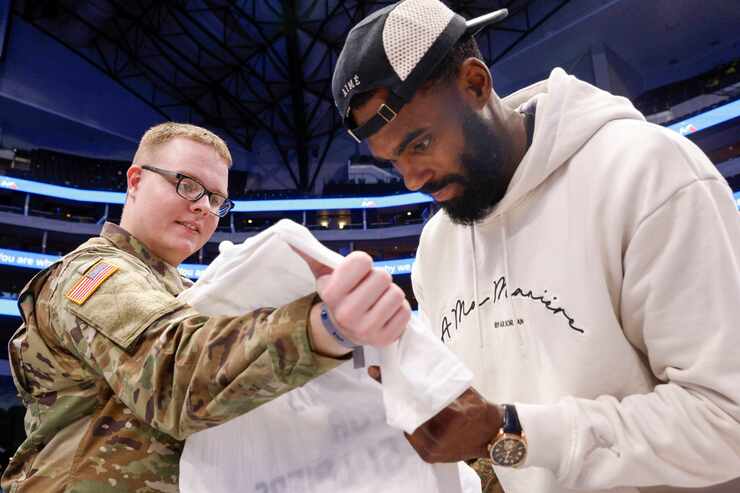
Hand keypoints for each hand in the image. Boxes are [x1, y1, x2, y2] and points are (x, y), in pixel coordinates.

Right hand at [295, 249, 410, 350]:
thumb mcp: (323, 275)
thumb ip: (312, 254)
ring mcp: (366, 329)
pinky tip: (384, 313)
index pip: (362, 260)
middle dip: (377, 279)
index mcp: (331, 293)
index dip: (362, 263)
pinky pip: (405, 312)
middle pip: (383, 276)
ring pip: (396, 294)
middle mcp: (347, 313)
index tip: (356, 272)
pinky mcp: (385, 339)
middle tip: (368, 288)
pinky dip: (398, 310)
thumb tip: (290, 238)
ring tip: (376, 300)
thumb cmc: (339, 294)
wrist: (343, 330)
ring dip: (389, 294)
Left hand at [368, 366, 501, 461]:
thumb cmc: (479, 410)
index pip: (416, 397)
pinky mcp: (430, 456)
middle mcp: (441, 435)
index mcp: (452, 415)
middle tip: (384, 378)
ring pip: (408, 424)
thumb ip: (441, 382)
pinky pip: (412, 437)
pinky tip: (410, 412)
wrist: (492, 436)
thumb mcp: (463, 390)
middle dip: (396, 395)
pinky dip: (410, 423)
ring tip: (398, 393)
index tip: (378, 372)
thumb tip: (417, 363)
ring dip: (403, 409)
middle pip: (408, 411)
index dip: (396, 384)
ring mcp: (434, 449)